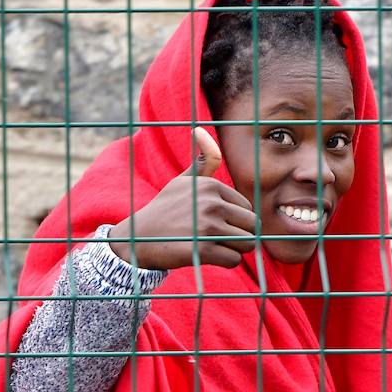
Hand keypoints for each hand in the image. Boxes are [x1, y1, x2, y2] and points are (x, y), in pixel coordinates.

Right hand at [109, 127, 255, 269]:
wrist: (139, 237)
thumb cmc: (166, 209)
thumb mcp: (183, 181)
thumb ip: (202, 161)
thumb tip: (201, 130)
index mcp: (211, 186)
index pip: (248, 209)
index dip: (235, 220)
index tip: (212, 221)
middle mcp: (211, 204)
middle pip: (252, 226)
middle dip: (240, 235)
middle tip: (217, 237)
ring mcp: (208, 227)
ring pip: (247, 244)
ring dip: (234, 249)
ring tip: (212, 245)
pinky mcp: (204, 249)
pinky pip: (234, 260)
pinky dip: (225, 262)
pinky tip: (206, 255)